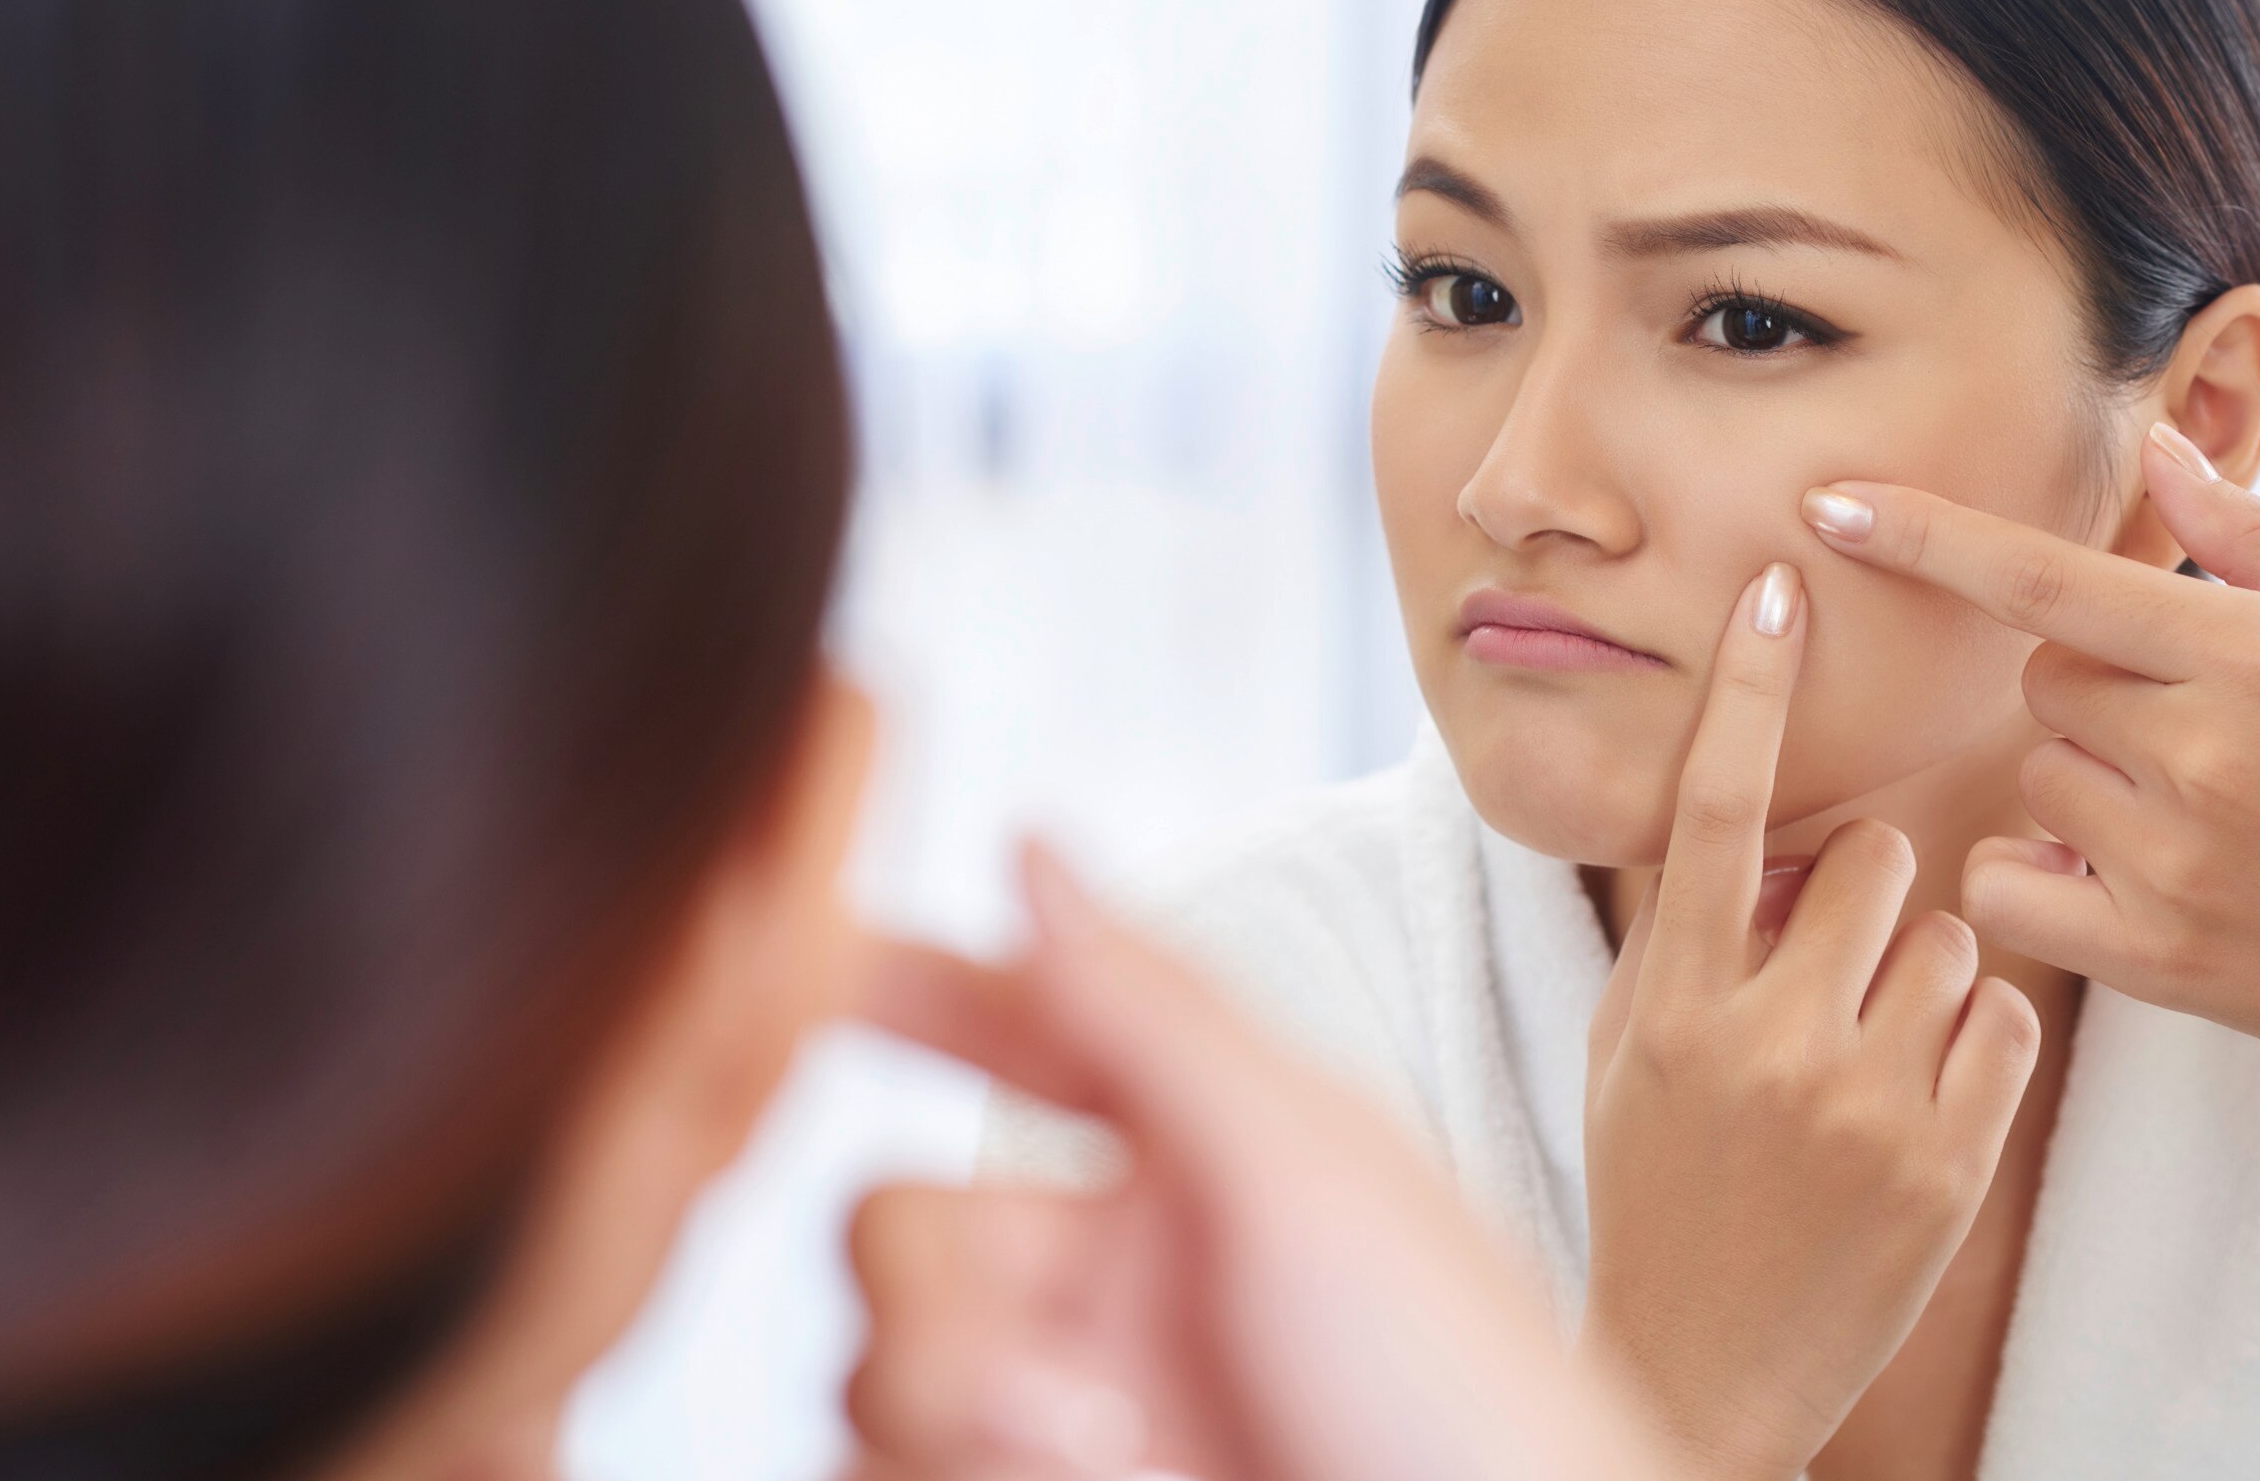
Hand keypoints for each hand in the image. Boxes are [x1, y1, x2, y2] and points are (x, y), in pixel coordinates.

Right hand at [844, 845, 1683, 1480]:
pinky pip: (887, 1468)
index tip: (801, 962)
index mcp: (1187, 1162)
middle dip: (927, 1290)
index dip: (910, 991)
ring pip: (878, 1370)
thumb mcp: (1305, 1173)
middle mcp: (1113, 1282)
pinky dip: (929, 1470)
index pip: (1017, 1038)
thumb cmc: (1458, 1389)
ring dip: (944, 1409)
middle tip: (1059, 1379)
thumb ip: (1148, 1014)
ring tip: (1101, 1454)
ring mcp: (1076, 1411)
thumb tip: (1028, 842)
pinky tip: (1060, 1474)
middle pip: (897, 1227)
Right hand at [1578, 565, 2041, 1480]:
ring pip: (1947, 930)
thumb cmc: (1655, 1185)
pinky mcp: (1948, 1161)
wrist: (1702, 1366)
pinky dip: (1973, 1034)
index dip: (1746, 689)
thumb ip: (1683, 934)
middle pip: (1868, 855)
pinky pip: (2000, 1016)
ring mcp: (1861, 1102)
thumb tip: (1757, 827)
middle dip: (1861, 884)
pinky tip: (1922, 1092)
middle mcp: (1764, 1037)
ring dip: (1919, 963)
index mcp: (1673, 998)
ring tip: (1872, 1046)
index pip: (1713, 808)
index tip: (1780, 591)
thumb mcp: (1629, 1050)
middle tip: (1834, 952)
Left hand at [1806, 422, 2259, 1480]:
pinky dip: (2036, 874)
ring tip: (2197, 816)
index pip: (2048, 580)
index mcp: (2257, 657)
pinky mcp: (2154, 957)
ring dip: (2081, 782)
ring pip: (2031, 775)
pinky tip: (2120, 877)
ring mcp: (2173, 861)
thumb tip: (2157, 442)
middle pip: (2041, 681)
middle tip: (2201, 734)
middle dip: (2093, 690)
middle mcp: (2203, 753)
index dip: (1928, 537)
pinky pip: (2007, 881)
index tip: (1830, 504)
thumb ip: (2257, 541)